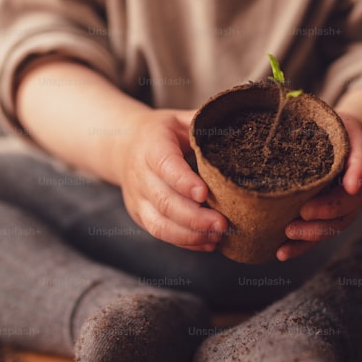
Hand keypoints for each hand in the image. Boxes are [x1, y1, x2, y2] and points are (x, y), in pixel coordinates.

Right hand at [117, 109, 227, 250]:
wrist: (123, 145)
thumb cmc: (161, 132)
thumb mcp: (179, 119)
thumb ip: (202, 123)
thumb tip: (239, 125)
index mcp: (152, 146)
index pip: (165, 166)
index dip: (183, 181)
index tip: (204, 193)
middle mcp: (140, 175)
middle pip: (164, 201)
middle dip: (194, 217)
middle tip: (222, 223)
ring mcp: (138, 199)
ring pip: (160, 224)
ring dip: (190, 235)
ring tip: (218, 236)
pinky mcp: (140, 215)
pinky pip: (161, 234)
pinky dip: (185, 242)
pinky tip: (208, 242)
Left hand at [278, 112, 361, 260]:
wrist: (340, 142)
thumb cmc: (330, 127)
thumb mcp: (330, 116)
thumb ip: (317, 117)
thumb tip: (284, 100)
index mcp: (359, 155)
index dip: (358, 173)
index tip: (351, 183)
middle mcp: (356, 184)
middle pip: (348, 205)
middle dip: (326, 213)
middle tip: (303, 214)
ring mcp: (343, 204)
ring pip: (333, 226)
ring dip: (311, 236)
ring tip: (287, 239)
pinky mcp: (326, 216)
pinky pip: (317, 235)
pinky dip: (301, 246)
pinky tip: (280, 252)